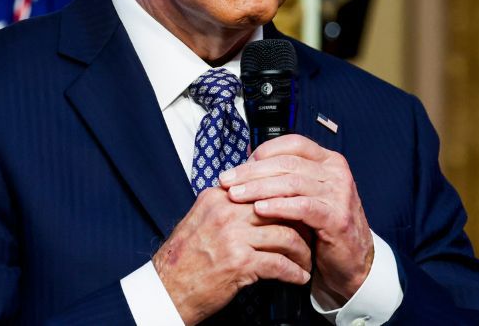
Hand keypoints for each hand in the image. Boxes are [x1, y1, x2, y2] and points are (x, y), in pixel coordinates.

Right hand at [152, 187, 311, 324]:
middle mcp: (226, 211)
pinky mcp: (239, 262)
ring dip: (302, 252)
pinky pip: (280, 264)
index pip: (265, 188)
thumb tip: (258, 199)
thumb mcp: (202, 220)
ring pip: (286, 236)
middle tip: (311, 236)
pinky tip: (298, 277)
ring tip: (306, 261)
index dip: (288, 201)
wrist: (167, 289)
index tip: (300, 213)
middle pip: (280, 208)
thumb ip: (228, 206)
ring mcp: (233, 236)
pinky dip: (294, 272)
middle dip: (302, 224)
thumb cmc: (185, 259)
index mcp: (218, 197)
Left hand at [220, 134, 373, 303]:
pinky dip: (278, 206)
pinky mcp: (337, 217)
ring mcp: (339, 194)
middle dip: (252, 171)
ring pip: (292, 182)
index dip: (263, 151)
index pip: (292, 143)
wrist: (351, 260)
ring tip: (236, 196)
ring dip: (259, 188)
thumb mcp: (305, 195)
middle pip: (288, 162)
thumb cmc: (323, 227)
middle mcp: (336, 172)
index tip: (238, 166)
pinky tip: (259, 210)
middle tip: (227, 181)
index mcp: (328, 161)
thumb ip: (283, 176)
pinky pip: (302, 207)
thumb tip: (248, 156)